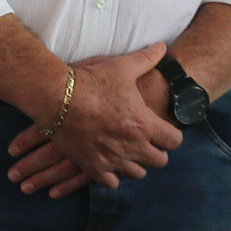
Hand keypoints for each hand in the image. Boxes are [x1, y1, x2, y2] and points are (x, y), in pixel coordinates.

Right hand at [7, 45, 183, 196]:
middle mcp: (133, 146)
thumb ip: (145, 59)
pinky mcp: (93, 166)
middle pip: (159, 161)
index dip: (170, 135)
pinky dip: (111, 176)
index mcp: (144, 124)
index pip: (175, 141)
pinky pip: (112, 183)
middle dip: (154, 152)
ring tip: (126, 152)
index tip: (160, 129)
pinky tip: (107, 164)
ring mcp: (113, 158)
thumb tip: (163, 47)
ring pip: (137, 174)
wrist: (55, 97)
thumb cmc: (90, 81)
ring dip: (134, 164)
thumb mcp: (120, 67)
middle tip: (143, 141)